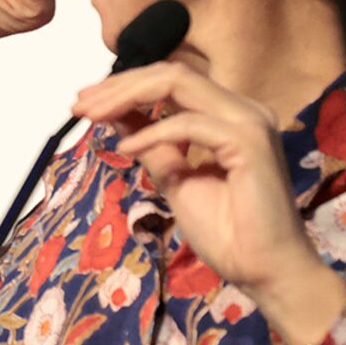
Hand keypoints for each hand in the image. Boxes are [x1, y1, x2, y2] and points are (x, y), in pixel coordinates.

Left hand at [72, 62, 345, 344]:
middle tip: (79, 104)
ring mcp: (249, 121)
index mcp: (228, 114)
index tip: (84, 103)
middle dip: (118, 85)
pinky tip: (126, 147)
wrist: (266, 271)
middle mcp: (242, 109)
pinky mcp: (249, 142)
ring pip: (177, 83)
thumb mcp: (174, 178)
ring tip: (91, 114)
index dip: (124, 86)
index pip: (170, 80)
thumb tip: (115, 116)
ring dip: (127, 96)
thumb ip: (151, 144)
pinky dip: (151, 132)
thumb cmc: (228, 231)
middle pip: (170, 73)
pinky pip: (188, 123)